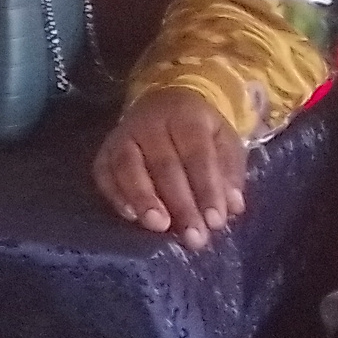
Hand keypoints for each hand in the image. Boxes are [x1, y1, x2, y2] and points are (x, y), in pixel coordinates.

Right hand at [95, 89, 249, 242]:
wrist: (164, 101)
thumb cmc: (199, 130)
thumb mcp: (224, 140)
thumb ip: (230, 172)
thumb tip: (233, 206)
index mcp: (187, 118)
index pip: (198, 155)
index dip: (207, 189)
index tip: (215, 221)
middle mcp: (151, 124)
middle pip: (164, 165)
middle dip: (180, 204)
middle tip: (193, 237)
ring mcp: (123, 135)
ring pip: (128, 167)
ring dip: (143, 199)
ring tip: (158, 226)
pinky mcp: (104, 149)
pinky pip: (104, 172)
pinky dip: (115, 195)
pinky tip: (130, 216)